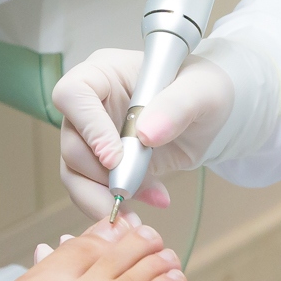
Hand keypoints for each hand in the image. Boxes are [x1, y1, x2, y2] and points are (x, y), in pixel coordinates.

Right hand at [51, 49, 235, 218]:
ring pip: (73, 171)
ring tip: (138, 209)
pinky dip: (118, 203)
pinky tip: (153, 198)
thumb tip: (146, 133)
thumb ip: (177, 105)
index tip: (114, 158)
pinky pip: (93, 189)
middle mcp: (92, 103)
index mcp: (106, 72)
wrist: (210, 116)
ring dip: (101, 196)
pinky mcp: (104, 164)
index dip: (87, 127)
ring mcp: (94, 135)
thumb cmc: (204, 89)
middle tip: (130, 189)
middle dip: (97, 173)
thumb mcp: (202, 90)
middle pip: (70, 140)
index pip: (73, 93)